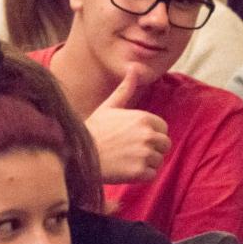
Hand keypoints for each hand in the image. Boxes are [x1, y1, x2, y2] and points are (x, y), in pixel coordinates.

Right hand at [84, 66, 170, 183]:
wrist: (78, 154)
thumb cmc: (94, 130)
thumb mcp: (110, 106)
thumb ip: (126, 88)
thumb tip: (135, 66)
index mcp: (144, 118)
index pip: (163, 130)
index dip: (150, 135)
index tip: (133, 138)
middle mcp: (147, 135)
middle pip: (164, 146)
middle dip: (151, 149)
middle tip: (130, 151)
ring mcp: (144, 154)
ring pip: (158, 161)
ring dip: (145, 163)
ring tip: (125, 159)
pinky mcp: (139, 172)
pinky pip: (151, 175)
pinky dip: (140, 176)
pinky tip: (125, 170)